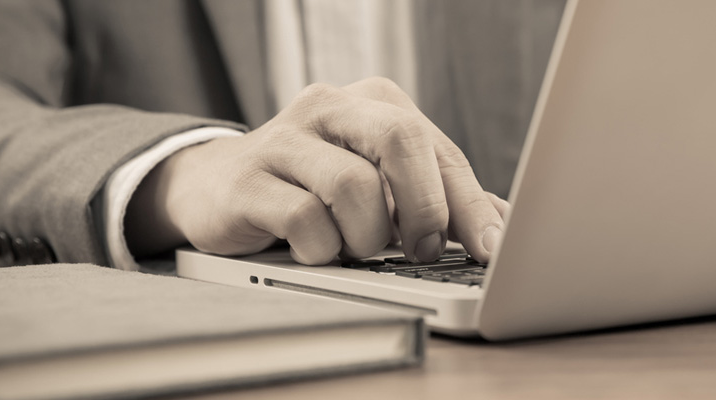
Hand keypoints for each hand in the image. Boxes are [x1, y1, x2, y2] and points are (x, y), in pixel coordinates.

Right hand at [125, 77, 509, 264]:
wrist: (214, 187)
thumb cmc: (313, 188)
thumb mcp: (379, 183)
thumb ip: (436, 198)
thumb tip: (501, 228)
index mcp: (374, 102)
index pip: (439, 150)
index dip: (470, 206)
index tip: (489, 250)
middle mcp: (331, 106)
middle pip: (400, 140)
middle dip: (424, 208)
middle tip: (421, 251)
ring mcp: (285, 138)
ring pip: (353, 186)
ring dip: (365, 236)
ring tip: (355, 248)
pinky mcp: (247, 178)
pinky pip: (304, 220)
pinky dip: (322, 250)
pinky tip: (314, 250)